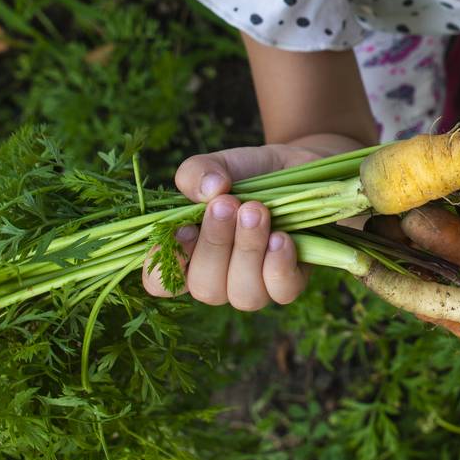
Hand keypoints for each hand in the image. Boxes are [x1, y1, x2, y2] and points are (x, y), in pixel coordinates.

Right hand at [141, 142, 336, 310]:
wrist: (299, 167)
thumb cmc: (249, 173)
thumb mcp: (220, 164)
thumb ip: (198, 172)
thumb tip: (210, 189)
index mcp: (189, 254)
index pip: (159, 283)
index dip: (165, 266)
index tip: (183, 229)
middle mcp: (219, 277)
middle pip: (206, 288)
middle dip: (215, 245)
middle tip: (228, 204)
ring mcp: (256, 284)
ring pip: (244, 294)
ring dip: (248, 252)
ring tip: (257, 212)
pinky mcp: (291, 280)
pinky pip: (282, 292)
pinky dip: (279, 266)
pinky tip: (282, 237)